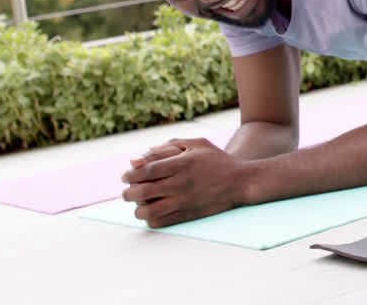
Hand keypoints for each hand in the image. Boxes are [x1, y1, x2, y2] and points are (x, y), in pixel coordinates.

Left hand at [119, 137, 251, 227]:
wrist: (240, 182)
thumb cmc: (217, 160)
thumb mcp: (196, 144)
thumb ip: (167, 146)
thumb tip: (138, 157)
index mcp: (182, 163)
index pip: (145, 170)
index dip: (130, 174)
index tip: (126, 176)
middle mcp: (181, 183)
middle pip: (142, 192)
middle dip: (128, 192)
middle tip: (128, 191)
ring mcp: (183, 201)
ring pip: (147, 211)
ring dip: (137, 208)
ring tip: (140, 202)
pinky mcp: (187, 215)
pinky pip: (159, 222)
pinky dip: (149, 219)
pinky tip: (152, 211)